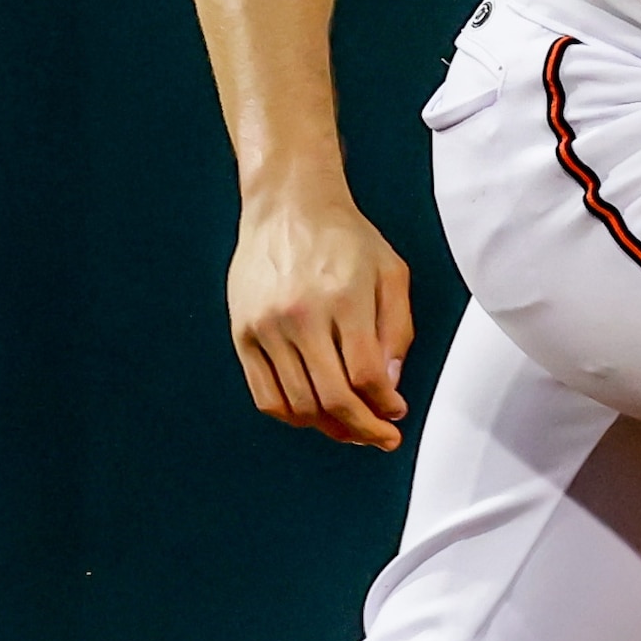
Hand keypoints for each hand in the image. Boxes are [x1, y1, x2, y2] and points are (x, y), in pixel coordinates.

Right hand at [228, 179, 416, 449]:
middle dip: (362, 428)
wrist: (288, 205)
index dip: (385, 406)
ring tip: (348, 427)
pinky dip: (292, 415)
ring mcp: (266, 327)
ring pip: (299, 404)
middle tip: (379, 436)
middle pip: (333, 398)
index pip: (366, 376)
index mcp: (343, 299)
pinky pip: (265, 395)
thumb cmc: (342, 235)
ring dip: (329, 427)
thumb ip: (397, 330)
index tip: (395, 413)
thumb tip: (390, 386)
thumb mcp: (390, 272)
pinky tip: (312, 413)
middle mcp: (301, 315)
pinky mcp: (242, 333)